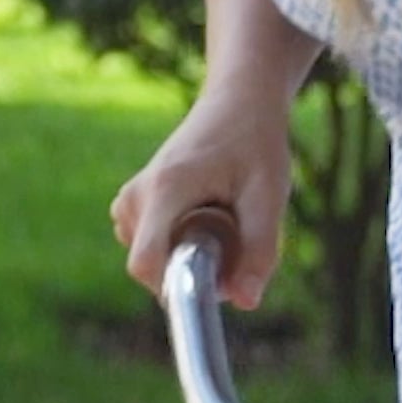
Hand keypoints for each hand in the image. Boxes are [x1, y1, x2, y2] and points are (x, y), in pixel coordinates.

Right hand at [110, 85, 292, 309]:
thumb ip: (259, 250)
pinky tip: (205, 212)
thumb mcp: (269, 194)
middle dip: (192, 266)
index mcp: (166, 190)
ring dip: (186, 252)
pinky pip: (150, 243)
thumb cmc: (255, 142)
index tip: (214, 278)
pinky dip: (177, 241)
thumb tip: (245, 302)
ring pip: (152, 256)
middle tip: (232, 231)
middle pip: (152, 265)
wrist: (239, 100)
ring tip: (220, 215)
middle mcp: (138, 194)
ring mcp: (132, 197)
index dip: (175, 287)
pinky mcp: (136, 199)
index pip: (144, 263)